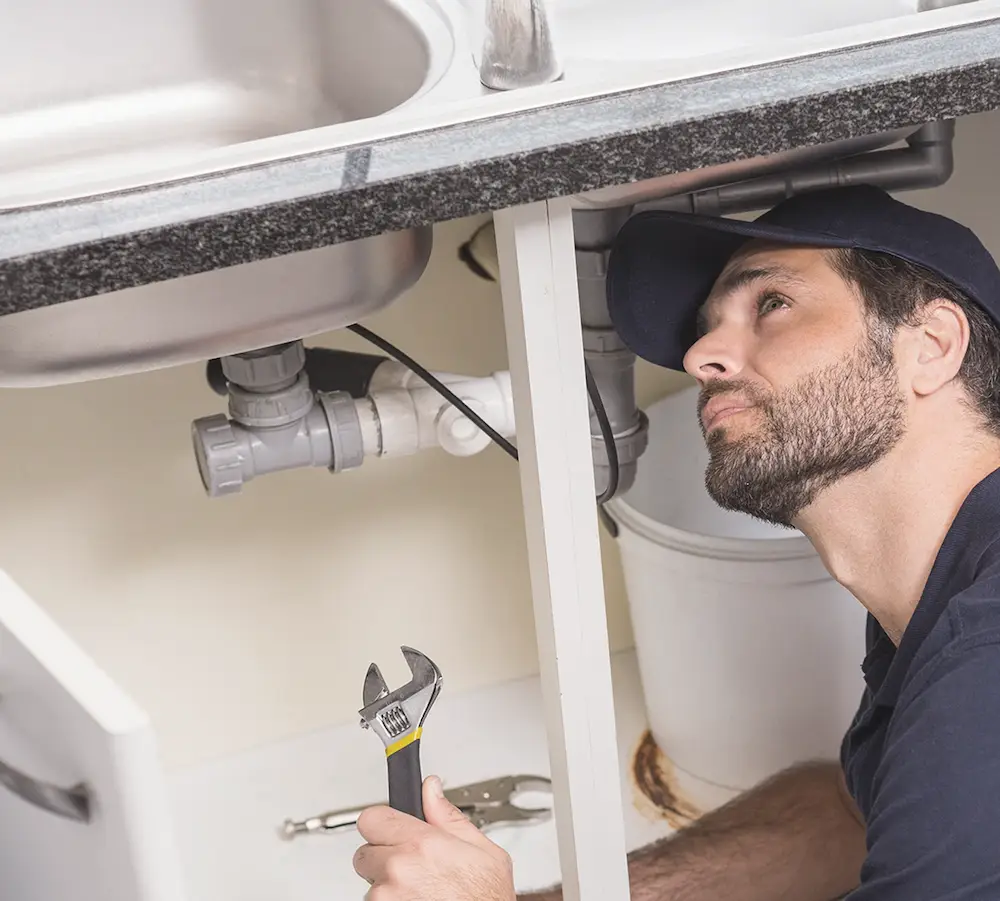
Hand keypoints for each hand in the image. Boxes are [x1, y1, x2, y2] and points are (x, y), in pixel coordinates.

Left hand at [353, 775, 515, 900]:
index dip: (382, 823)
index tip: (390, 829)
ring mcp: (386, 897)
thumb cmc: (486, 898)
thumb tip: (430, 789)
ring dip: (387, 886)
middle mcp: (398, 869)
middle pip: (365, 852)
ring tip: (419, 892)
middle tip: (411, 868)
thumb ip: (448, 816)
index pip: (371, 818)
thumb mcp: (482, 850)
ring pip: (371, 884)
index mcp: (421, 843)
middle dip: (384, 857)